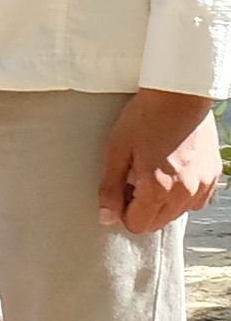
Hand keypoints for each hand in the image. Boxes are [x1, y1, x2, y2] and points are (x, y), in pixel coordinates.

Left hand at [101, 86, 218, 234]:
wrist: (179, 95)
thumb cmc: (144, 119)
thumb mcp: (115, 152)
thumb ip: (110, 189)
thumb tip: (106, 219)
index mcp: (158, 189)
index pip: (138, 225)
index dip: (124, 210)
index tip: (122, 189)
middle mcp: (185, 192)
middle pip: (157, 223)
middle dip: (141, 208)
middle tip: (135, 179)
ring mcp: (203, 184)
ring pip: (177, 213)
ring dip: (162, 202)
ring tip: (153, 171)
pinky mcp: (213, 175)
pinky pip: (195, 200)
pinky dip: (181, 193)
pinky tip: (172, 171)